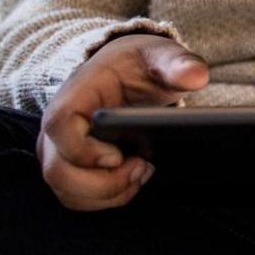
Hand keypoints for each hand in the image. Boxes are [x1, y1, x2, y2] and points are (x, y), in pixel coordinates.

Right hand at [37, 33, 208, 211]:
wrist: (125, 75)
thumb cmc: (138, 65)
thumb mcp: (160, 56)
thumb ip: (177, 63)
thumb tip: (197, 75)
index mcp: (76, 94)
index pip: (59, 125)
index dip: (84, 149)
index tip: (118, 155)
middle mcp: (59, 127)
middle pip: (57, 171)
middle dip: (104, 183)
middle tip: (142, 166)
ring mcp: (59, 151)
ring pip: (67, 191)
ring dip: (108, 193)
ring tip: (142, 170)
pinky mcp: (70, 168)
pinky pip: (77, 197)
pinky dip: (107, 198)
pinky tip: (134, 179)